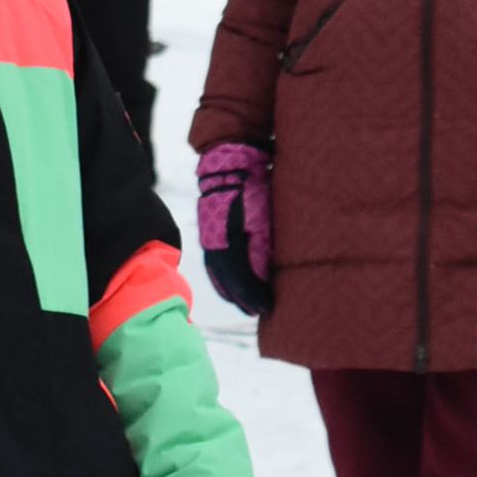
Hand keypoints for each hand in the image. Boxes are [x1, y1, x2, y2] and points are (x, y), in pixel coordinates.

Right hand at [196, 143, 272, 317]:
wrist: (230, 164)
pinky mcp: (210, 235)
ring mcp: (210, 239)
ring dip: (231, 292)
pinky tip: (231, 288)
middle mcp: (215, 243)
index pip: (238, 276)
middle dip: (242, 298)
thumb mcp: (263, 219)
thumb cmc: (252, 188)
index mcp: (228, 240)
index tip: (267, 308)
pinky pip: (214, 264)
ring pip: (218, 274)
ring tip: (246, 305)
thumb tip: (264, 278)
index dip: (252, 295)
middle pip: (226, 280)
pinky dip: (223, 279)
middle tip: (259, 311)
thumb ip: (262, 248)